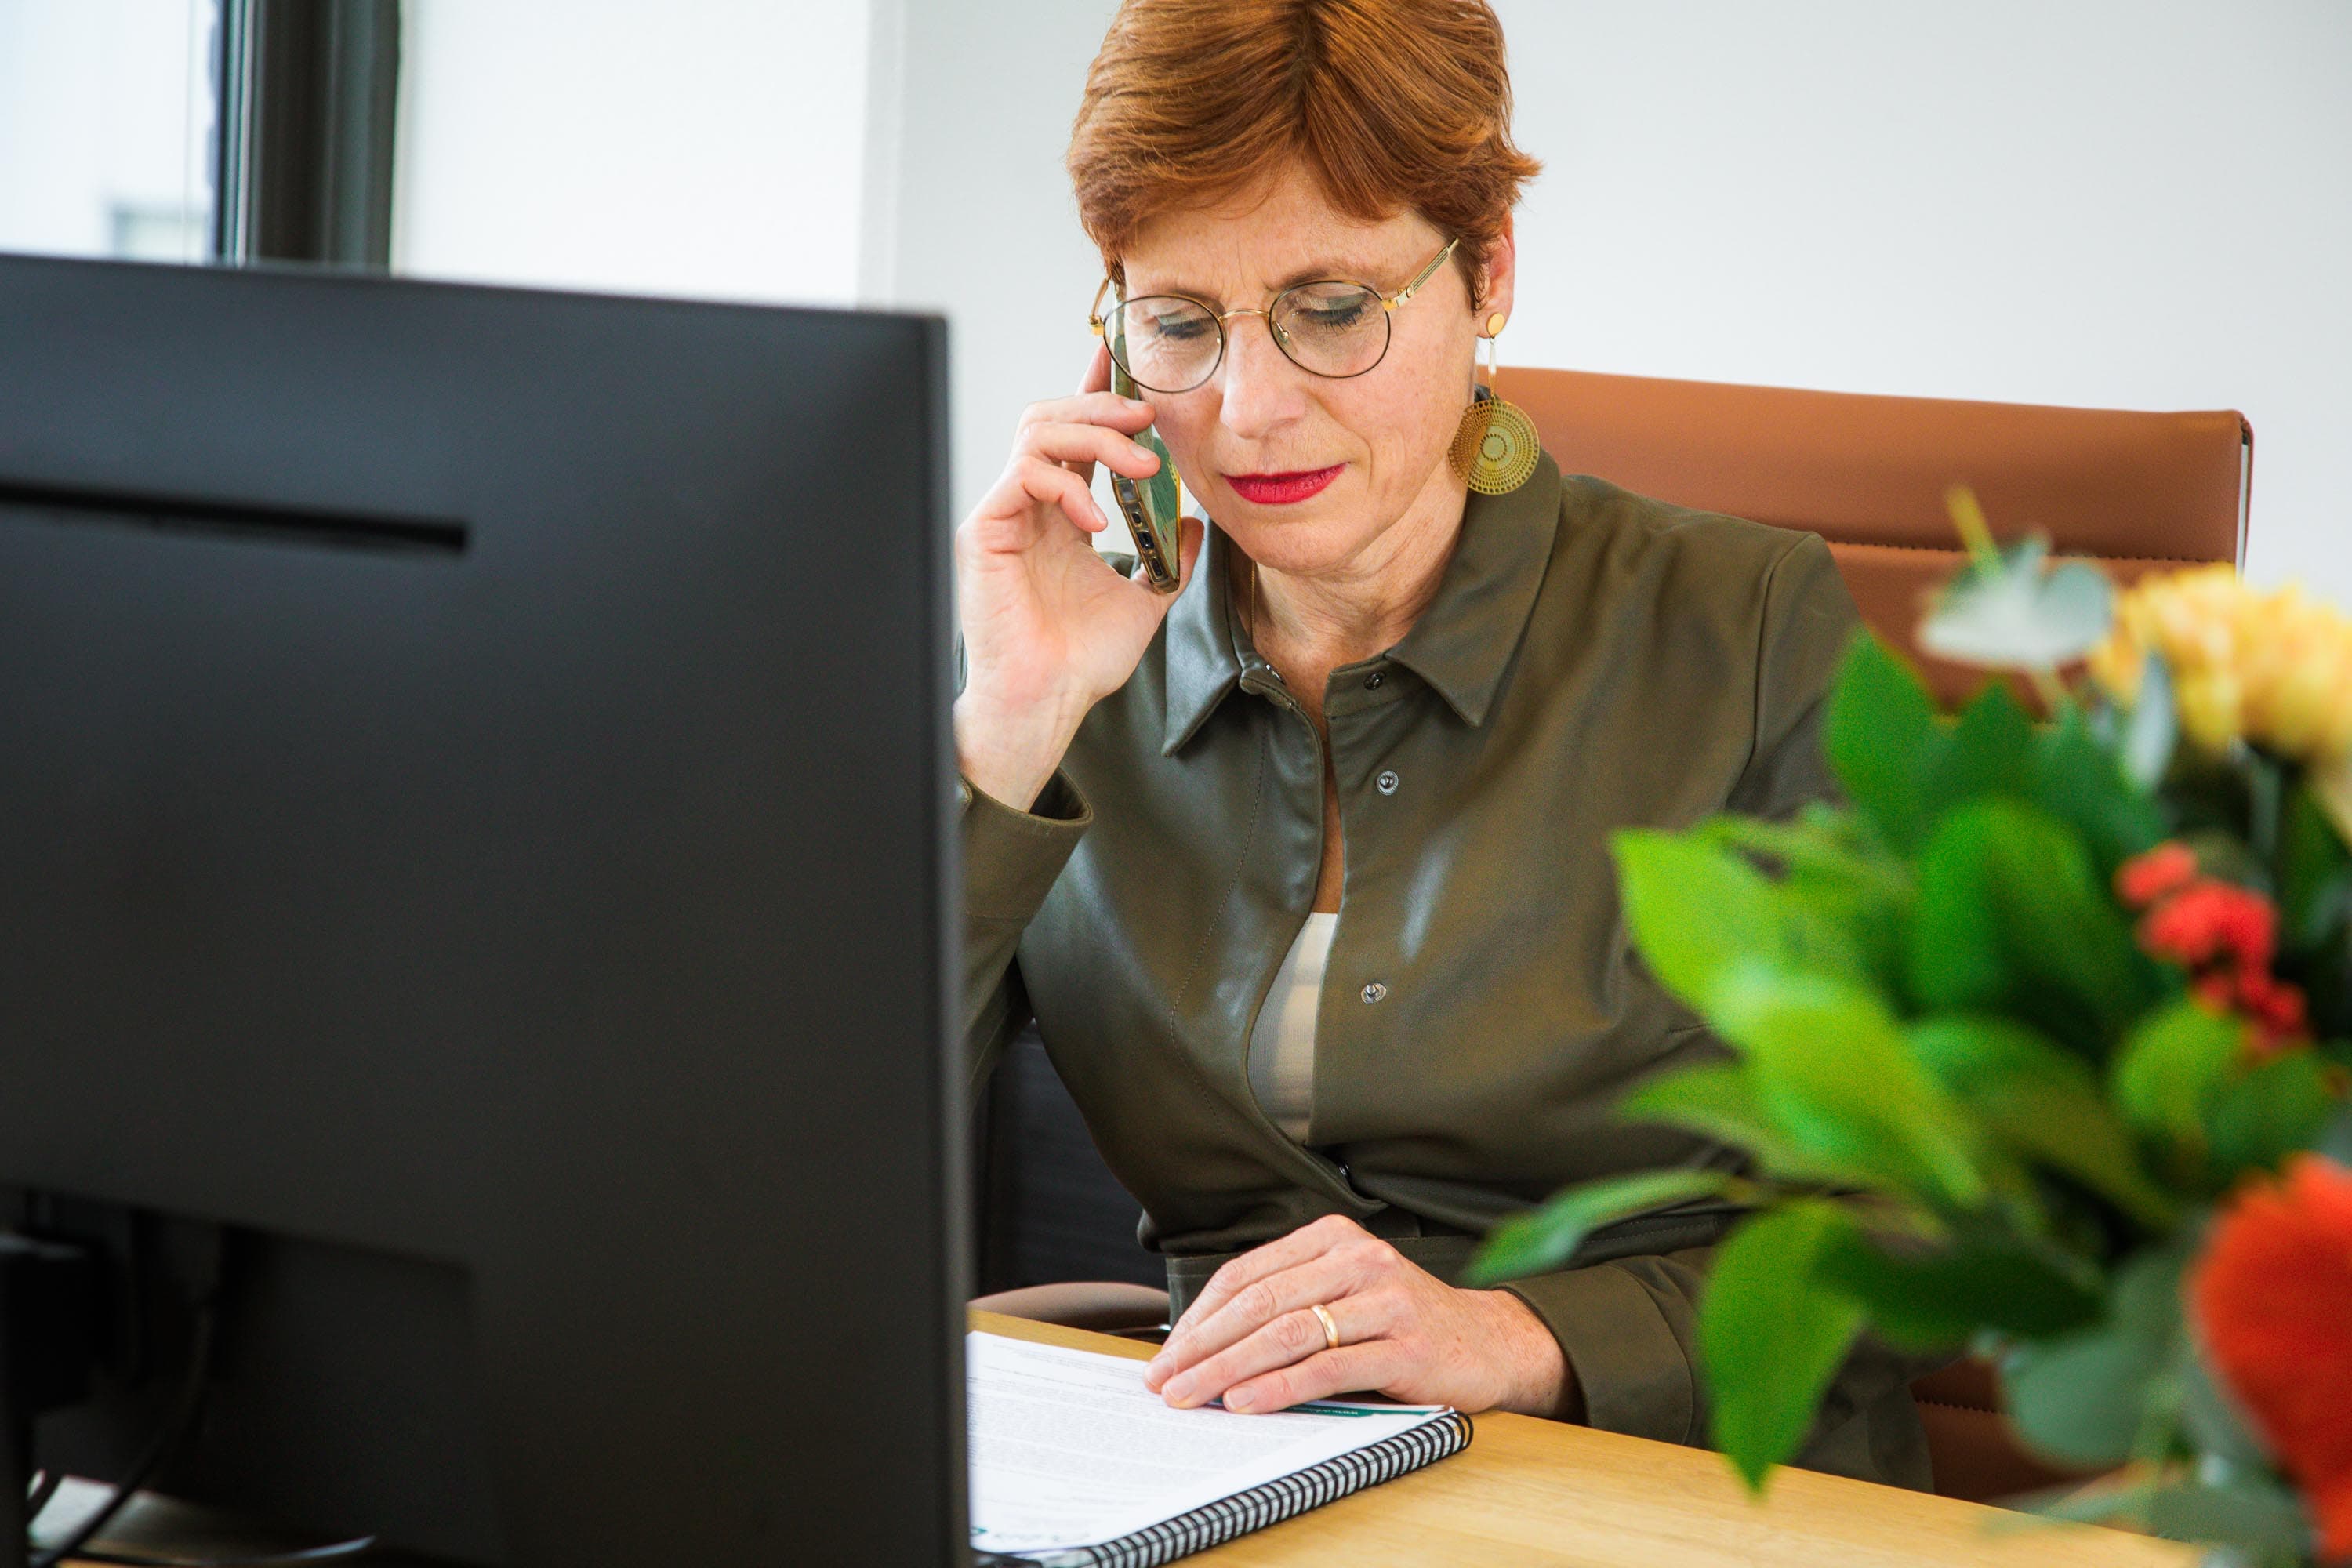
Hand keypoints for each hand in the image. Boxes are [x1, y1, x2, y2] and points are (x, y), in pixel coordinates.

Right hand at [954, 343, 1204, 810]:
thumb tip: (1200, 526)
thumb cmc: (1080, 661)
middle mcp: (1027, 505)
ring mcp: (1003, 514)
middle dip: (1104, 408)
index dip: (1097, 394)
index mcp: (1058, 514)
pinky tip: (1098, 522)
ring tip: (1142, 466)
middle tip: (1150, 420)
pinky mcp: (984, 529)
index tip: (1125, 364)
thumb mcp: (1146, 602)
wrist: (1046, 702)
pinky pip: (1022, 472)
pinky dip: (1066, 485)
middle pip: (1054, 418)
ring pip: (1037, 431)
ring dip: (1095, 437)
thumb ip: (1171, 562)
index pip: (1074, 435)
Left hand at [1141, 1215, 1571, 1417]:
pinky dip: (1280, 1387)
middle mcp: (1358, 1259)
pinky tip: (1248, 1403)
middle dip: (1204, 1347)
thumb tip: (1202, 1345)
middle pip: (1261, 1303)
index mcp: (1333, 1238)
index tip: (1167, 1353)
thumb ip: (1288, 1304)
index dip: (1200, 1316)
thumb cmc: (1402, 1323)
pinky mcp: (1407, 1345)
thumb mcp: (1344, 1294)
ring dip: (1230, 1369)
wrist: (1490, 1342)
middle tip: (1166, 1381)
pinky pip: (1330, 1366)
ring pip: (1289, 1333)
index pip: (1248, 1274)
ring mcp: (1386, 1300)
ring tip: (1194, 1396)